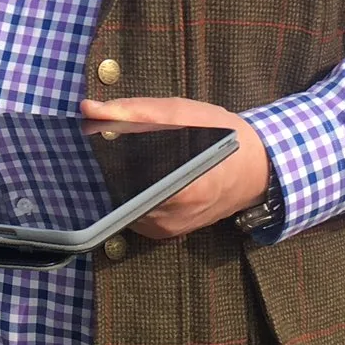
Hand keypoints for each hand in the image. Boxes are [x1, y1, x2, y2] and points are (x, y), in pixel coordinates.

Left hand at [79, 96, 270, 239]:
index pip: (124, 178)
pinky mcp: (164, 235)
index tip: (95, 140)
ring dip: (119, 182)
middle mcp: (170, 217)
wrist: (256, 169)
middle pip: (120, 192)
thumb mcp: (181, 112)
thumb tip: (89, 109)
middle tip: (105, 144)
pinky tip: (134, 175)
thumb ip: (133, 111)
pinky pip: (134, 213)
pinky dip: (130, 194)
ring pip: (124, 204)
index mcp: (181, 188)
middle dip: (110, 168)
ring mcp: (166, 231)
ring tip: (121, 157)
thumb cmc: (221, 135)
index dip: (106, 158)